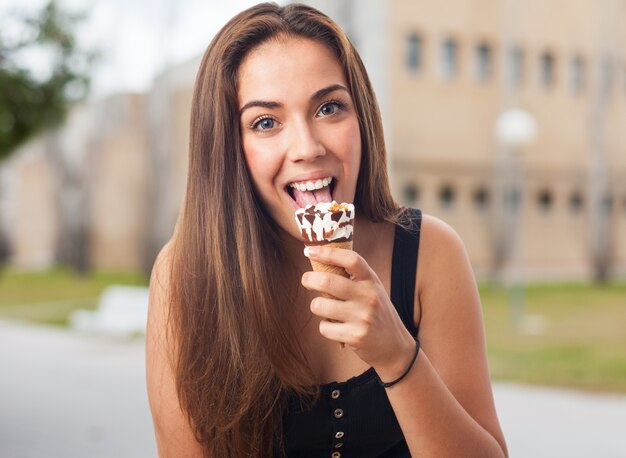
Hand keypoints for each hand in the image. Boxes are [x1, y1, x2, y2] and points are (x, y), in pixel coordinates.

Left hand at [301, 246, 414, 375]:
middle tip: (306, 280)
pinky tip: (336, 327)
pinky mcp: (355, 337)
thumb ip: (353, 277)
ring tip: (326, 309)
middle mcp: (368, 296)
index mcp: (371, 280)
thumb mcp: (372, 289)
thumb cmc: (376, 312)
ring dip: (316, 306)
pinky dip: (325, 327)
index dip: (327, 253)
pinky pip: (324, 327)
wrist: (395, 345)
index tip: (309, 251)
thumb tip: (319, 261)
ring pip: (319, 305)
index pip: (351, 259)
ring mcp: (362, 317)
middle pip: (327, 281)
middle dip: (309, 279)